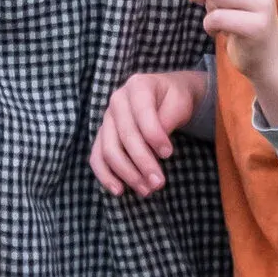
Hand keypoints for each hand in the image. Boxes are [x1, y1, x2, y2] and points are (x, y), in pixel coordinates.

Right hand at [91, 66, 211, 196]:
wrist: (166, 96)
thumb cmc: (175, 99)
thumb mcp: (180, 102)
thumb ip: (170, 118)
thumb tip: (158, 146)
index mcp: (137, 86)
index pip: (142, 114)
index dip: (154, 136)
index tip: (169, 154)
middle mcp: (117, 101)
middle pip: (125, 136)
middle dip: (142, 162)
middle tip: (159, 183)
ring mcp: (107, 119)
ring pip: (109, 150)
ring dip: (127, 173)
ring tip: (147, 190)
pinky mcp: (103, 136)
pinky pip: (97, 157)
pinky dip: (105, 175)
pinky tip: (119, 191)